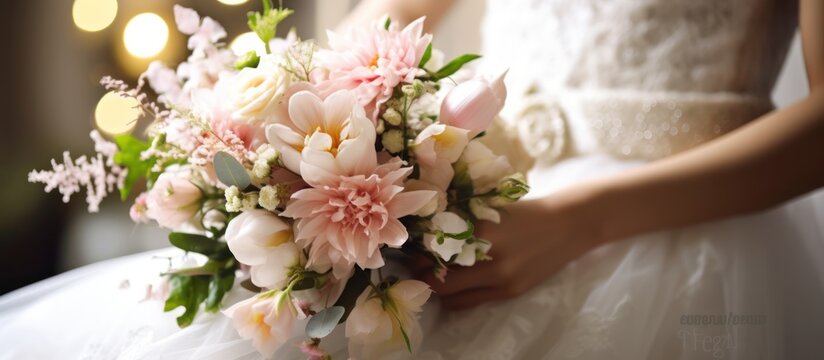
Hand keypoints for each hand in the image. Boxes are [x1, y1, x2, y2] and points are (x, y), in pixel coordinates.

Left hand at [416, 192, 601, 309]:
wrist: (569, 224)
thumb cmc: (527, 211)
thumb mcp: (491, 211)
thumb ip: (462, 222)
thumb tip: (425, 232)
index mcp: (483, 232)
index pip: (436, 249)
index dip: (417, 251)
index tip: (407, 246)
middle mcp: (491, 260)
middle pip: (440, 278)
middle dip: (422, 273)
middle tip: (413, 263)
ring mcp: (502, 280)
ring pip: (453, 295)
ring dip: (437, 287)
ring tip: (430, 274)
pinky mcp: (511, 292)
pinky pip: (471, 302)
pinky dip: (457, 295)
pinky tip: (452, 283)